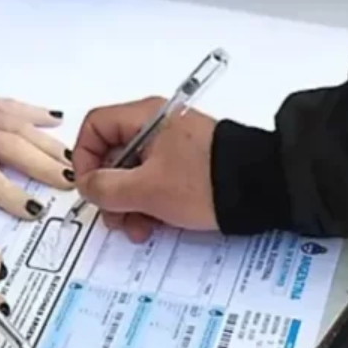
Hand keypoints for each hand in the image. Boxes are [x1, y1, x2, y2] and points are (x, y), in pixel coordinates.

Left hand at [0, 79, 74, 219]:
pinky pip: (11, 105)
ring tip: (71, 160)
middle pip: (11, 149)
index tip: (32, 210)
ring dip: (46, 142)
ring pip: (18, 126)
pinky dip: (34, 112)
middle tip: (70, 183)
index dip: (9, 193)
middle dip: (42, 166)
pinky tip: (56, 119)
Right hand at [71, 96, 218, 241]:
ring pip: (132, 173)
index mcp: (146, 117)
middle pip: (112, 154)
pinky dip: (149, 204)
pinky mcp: (188, 165)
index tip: (90, 189)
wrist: (265, 189)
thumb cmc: (203, 182)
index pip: (95, 127)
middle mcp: (157, 126)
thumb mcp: (146, 190)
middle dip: (109, 192)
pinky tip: (154, 226)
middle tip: (115, 218)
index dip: (83, 158)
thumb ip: (105, 188)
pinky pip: (155, 181)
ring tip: (138, 230)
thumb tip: (86, 186)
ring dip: (128, 204)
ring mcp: (173, 146)